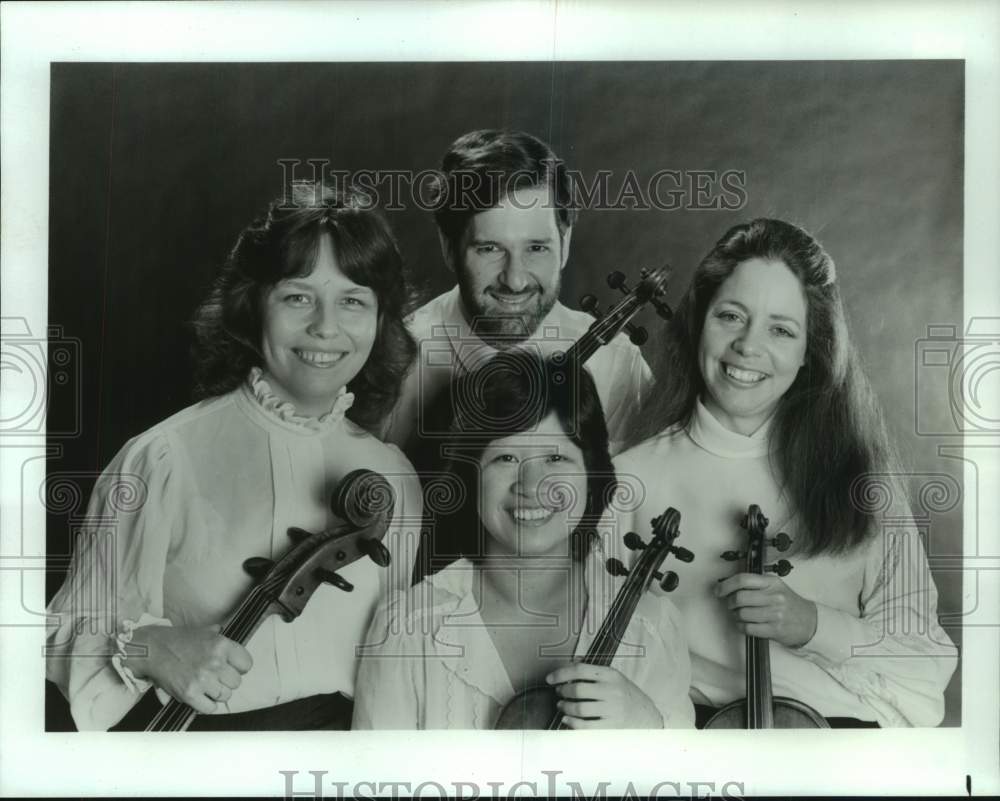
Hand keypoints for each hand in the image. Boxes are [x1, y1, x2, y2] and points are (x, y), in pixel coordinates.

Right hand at [128, 624, 252, 713]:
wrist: (153, 649)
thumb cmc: (177, 640)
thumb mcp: (202, 632)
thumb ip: (217, 634)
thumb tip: (223, 630)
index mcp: (222, 645)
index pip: (247, 664)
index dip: (240, 667)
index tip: (232, 668)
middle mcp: (215, 662)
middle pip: (236, 682)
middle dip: (227, 681)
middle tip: (215, 677)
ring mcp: (203, 679)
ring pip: (225, 696)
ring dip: (217, 693)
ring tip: (206, 686)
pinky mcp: (190, 694)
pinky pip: (210, 708)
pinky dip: (207, 705)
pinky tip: (201, 697)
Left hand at [545, 664, 662, 728]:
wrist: (648, 716)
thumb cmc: (627, 696)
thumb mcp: (614, 678)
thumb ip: (593, 673)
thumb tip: (568, 666)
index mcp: (611, 675)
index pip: (580, 669)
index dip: (561, 673)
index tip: (550, 679)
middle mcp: (612, 691)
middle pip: (577, 690)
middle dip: (562, 692)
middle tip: (559, 693)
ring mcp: (612, 710)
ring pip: (579, 708)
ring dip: (565, 707)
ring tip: (562, 706)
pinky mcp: (611, 727)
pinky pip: (584, 726)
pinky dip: (571, 723)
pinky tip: (567, 719)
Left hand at [715, 572, 817, 646]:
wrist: (809, 621)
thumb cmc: (788, 603)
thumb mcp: (775, 586)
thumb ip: (755, 584)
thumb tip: (728, 584)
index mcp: (771, 582)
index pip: (743, 580)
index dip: (726, 585)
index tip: (718, 590)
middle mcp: (774, 596)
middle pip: (739, 598)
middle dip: (730, 602)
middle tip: (731, 604)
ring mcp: (775, 614)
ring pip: (742, 614)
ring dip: (735, 616)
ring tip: (740, 615)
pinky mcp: (774, 629)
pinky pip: (748, 628)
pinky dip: (741, 626)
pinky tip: (745, 624)